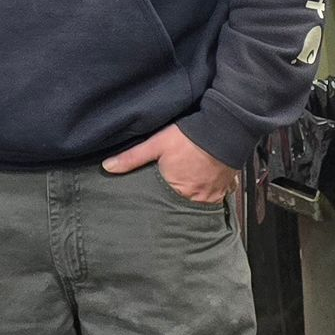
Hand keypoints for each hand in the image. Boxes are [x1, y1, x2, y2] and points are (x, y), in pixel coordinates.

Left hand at [103, 124, 236, 203]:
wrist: (224, 128)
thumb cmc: (189, 137)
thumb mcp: (156, 144)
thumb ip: (132, 158)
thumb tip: (107, 167)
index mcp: (179, 191)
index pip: (164, 206)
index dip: (158, 205)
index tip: (151, 205)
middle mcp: (198, 198)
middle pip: (182, 206)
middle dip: (174, 204)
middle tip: (167, 200)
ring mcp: (215, 194)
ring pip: (200, 203)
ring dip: (192, 198)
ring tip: (184, 193)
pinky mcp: (226, 186)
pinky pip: (217, 196)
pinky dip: (209, 193)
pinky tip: (204, 185)